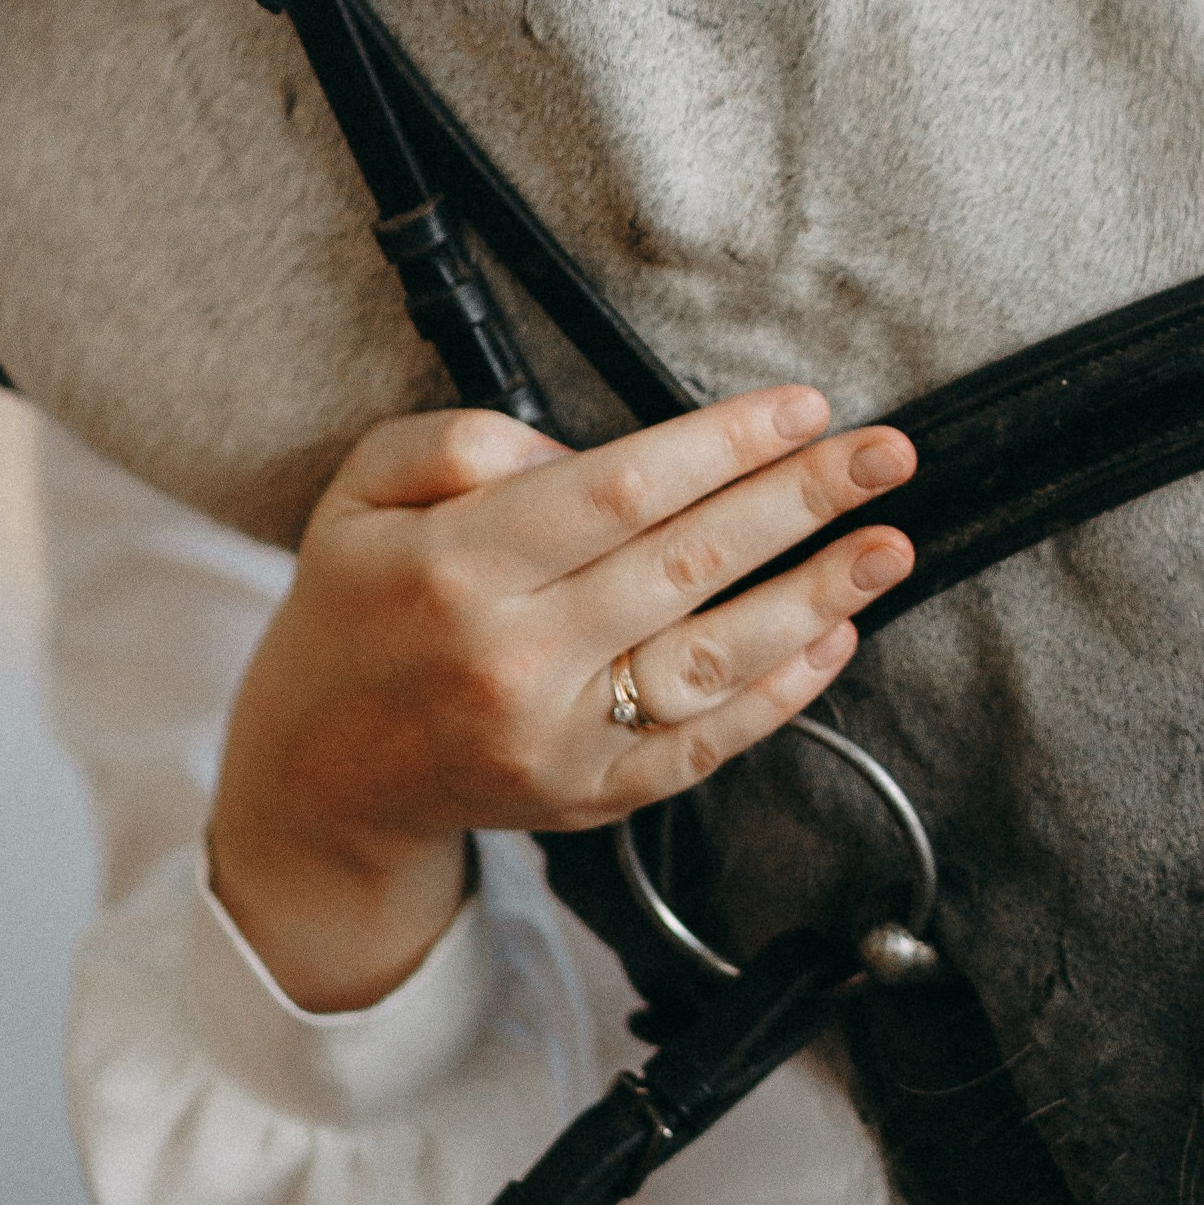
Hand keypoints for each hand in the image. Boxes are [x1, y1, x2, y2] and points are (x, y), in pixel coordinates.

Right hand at [208, 389, 915, 1011]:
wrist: (317, 776)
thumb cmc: (352, 613)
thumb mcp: (360, 491)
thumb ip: (458, 442)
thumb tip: (571, 449)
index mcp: (456, 568)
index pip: (620, 490)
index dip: (724, 444)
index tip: (800, 406)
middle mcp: (514, 658)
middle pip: (687, 564)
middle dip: (801, 500)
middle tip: (885, 454)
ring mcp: (558, 738)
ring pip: (714, 662)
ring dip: (815, 598)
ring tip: (886, 545)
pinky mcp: (588, 797)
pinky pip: (705, 746)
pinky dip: (781, 695)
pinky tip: (834, 637)